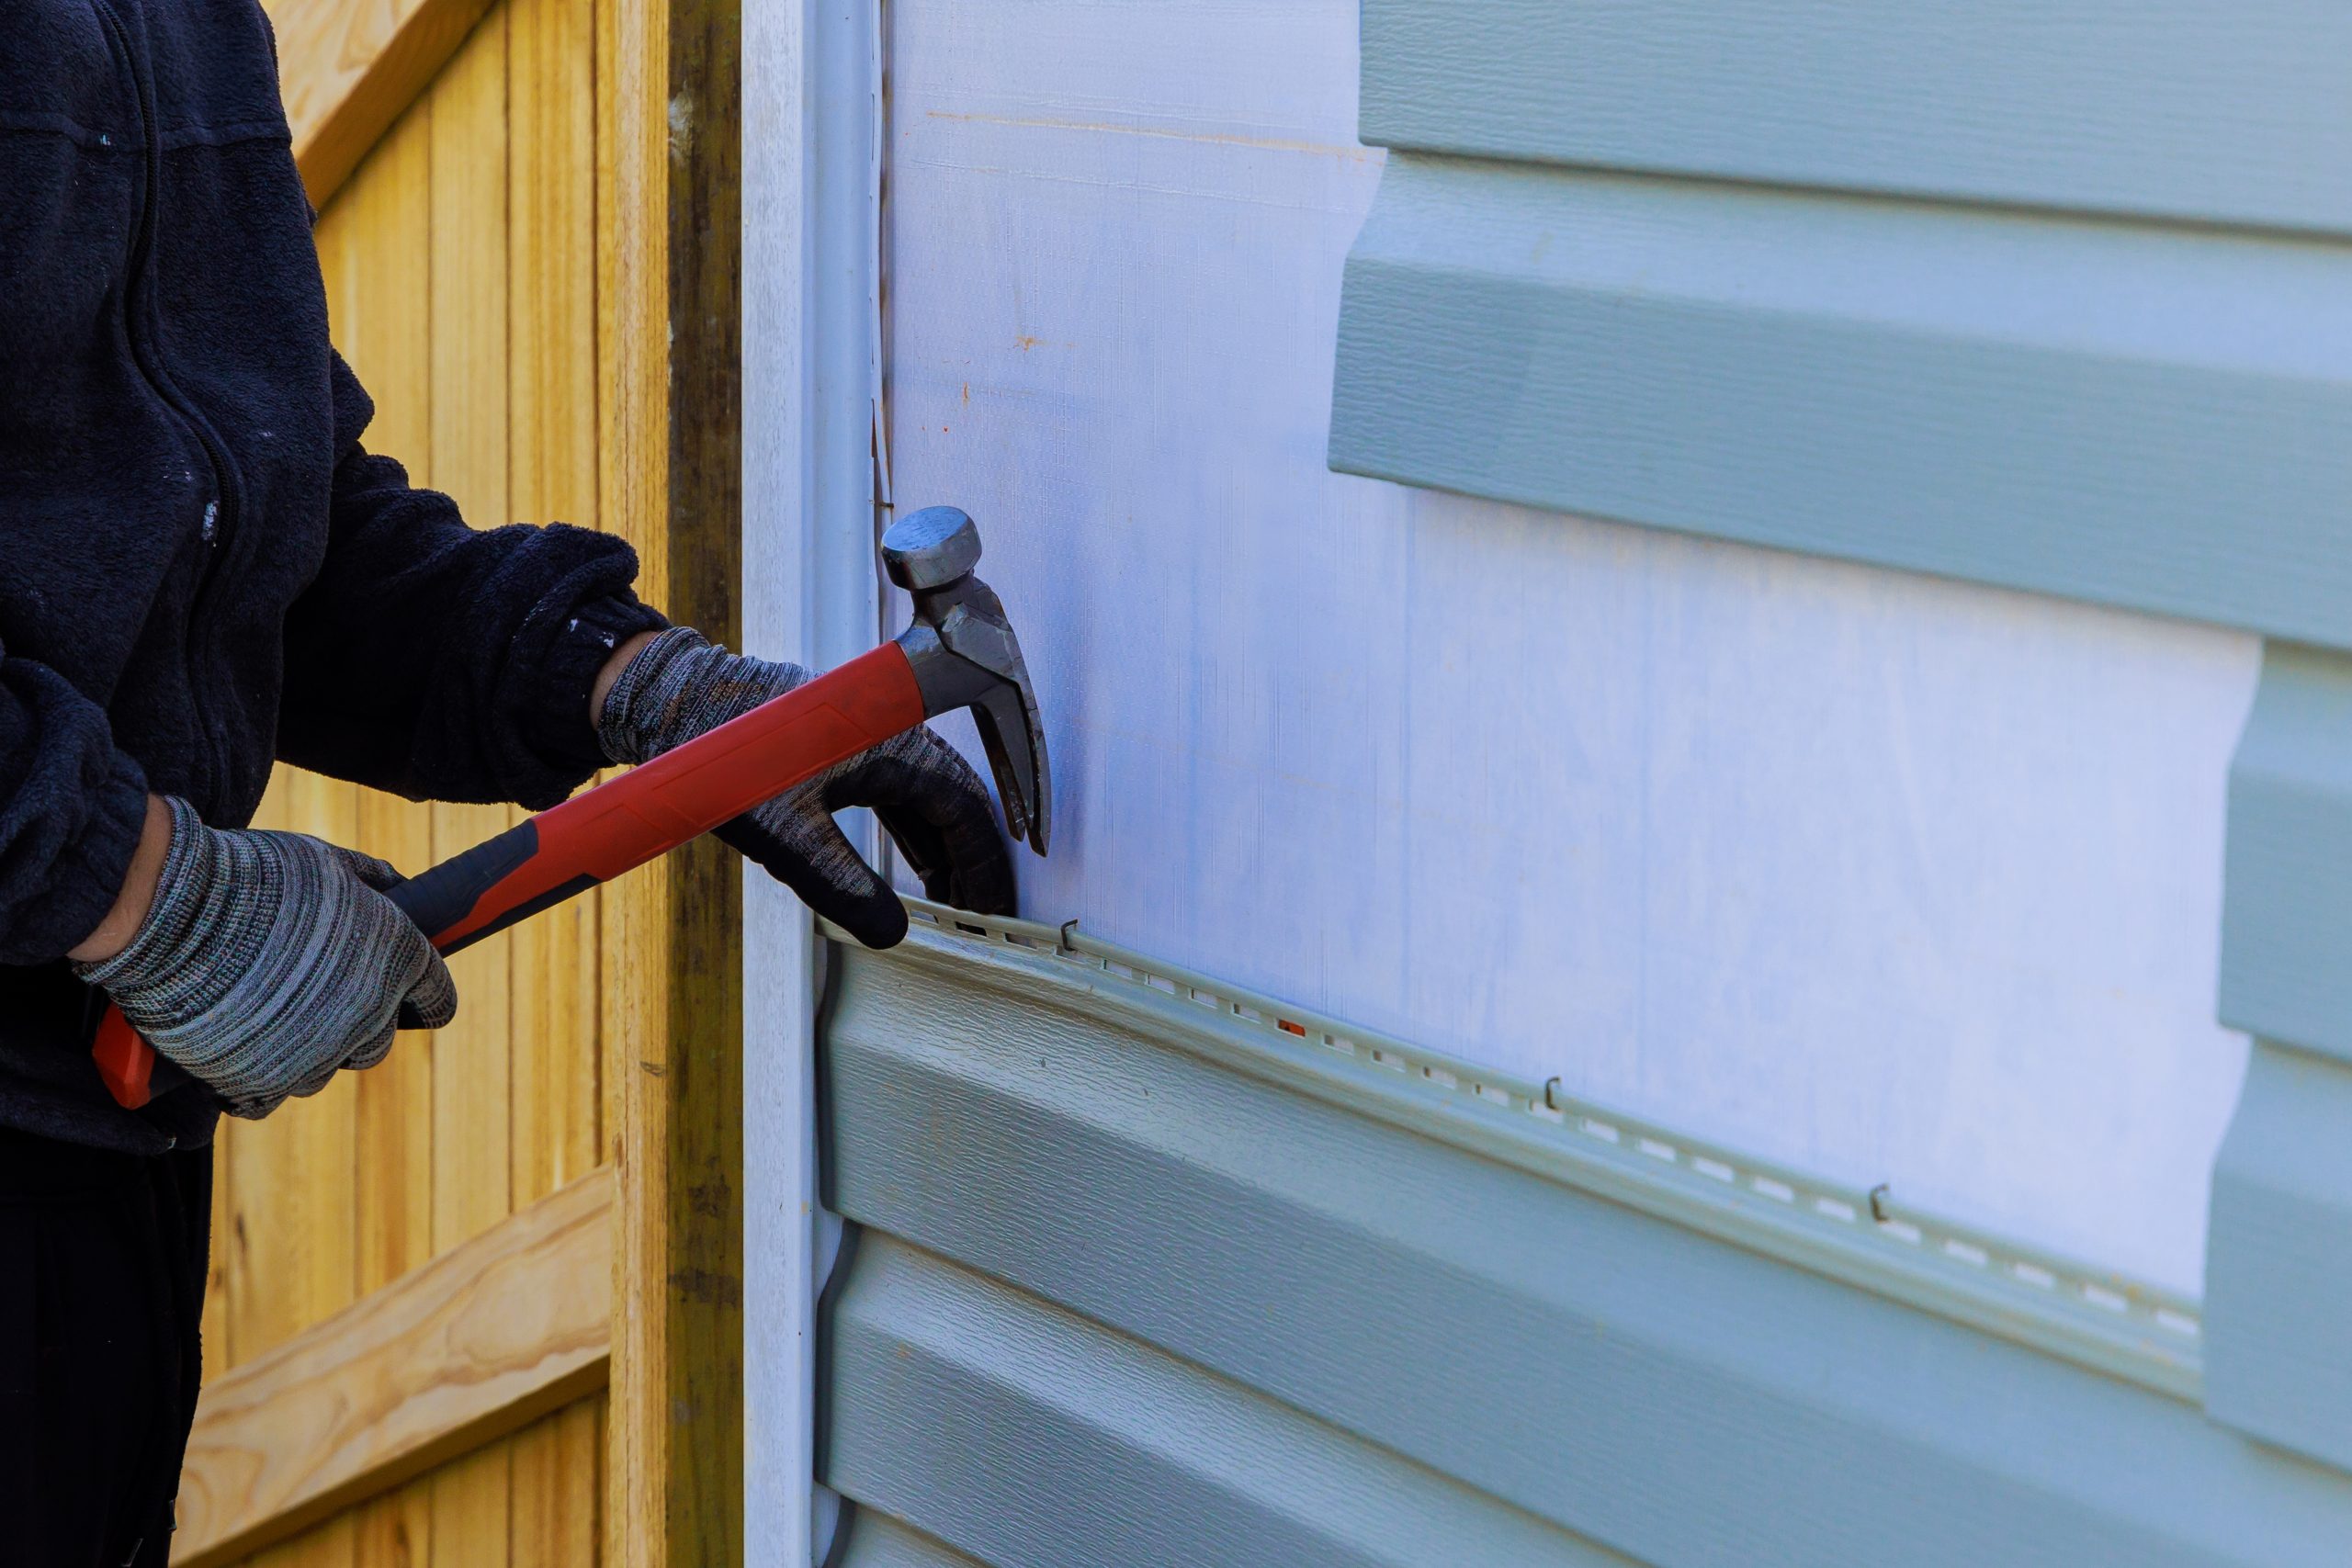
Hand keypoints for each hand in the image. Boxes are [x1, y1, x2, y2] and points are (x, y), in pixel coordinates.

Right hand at [72, 797, 456, 1117]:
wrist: (171, 909)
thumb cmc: (254, 875)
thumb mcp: (325, 859)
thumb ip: (370, 879)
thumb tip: (397, 885)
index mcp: (397, 960)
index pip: (438, 998)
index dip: (426, 995)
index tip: (414, 995)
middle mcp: (365, 1016)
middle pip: (379, 1042)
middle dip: (360, 1022)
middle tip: (320, 994)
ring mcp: (312, 1055)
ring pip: (324, 1070)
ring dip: (306, 1050)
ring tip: (267, 1014)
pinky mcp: (256, 1080)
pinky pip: (268, 1098)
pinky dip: (257, 1079)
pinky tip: (241, 1051)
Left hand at [597, 626, 1014, 947]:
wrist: (668, 701)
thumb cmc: (720, 755)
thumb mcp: (786, 833)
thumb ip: (841, 886)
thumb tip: (891, 933)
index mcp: (892, 742)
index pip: (966, 807)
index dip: (987, 862)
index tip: (995, 906)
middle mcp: (890, 733)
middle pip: (954, 802)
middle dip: (969, 861)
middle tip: (978, 915)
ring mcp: (865, 737)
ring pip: (924, 798)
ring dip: (940, 849)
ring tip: (950, 900)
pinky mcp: (839, 746)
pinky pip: (894, 792)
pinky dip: (909, 832)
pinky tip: (909, 866)